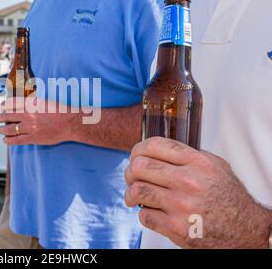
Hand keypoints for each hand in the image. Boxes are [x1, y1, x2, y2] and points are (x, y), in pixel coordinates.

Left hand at [0, 97, 73, 145]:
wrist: (69, 123)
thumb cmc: (59, 111)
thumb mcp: (44, 102)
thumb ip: (33, 102)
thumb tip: (25, 102)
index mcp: (30, 104)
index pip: (11, 103)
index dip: (4, 105)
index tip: (1, 106)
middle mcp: (27, 115)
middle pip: (7, 116)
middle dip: (0, 117)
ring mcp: (29, 127)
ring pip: (9, 129)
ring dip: (2, 129)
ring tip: (0, 129)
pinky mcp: (32, 138)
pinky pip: (16, 140)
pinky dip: (8, 140)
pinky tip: (5, 139)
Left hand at [125, 137, 271, 248]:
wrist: (246, 232)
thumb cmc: (230, 199)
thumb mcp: (217, 167)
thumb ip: (190, 156)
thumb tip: (160, 151)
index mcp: (197, 162)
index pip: (154, 145)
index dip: (138, 150)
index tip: (135, 156)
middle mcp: (188, 181)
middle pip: (139, 166)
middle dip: (130, 171)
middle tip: (132, 178)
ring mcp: (180, 205)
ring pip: (137, 190)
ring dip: (131, 194)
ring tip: (134, 196)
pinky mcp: (176, 227)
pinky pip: (144, 215)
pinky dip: (143, 214)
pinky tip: (151, 212)